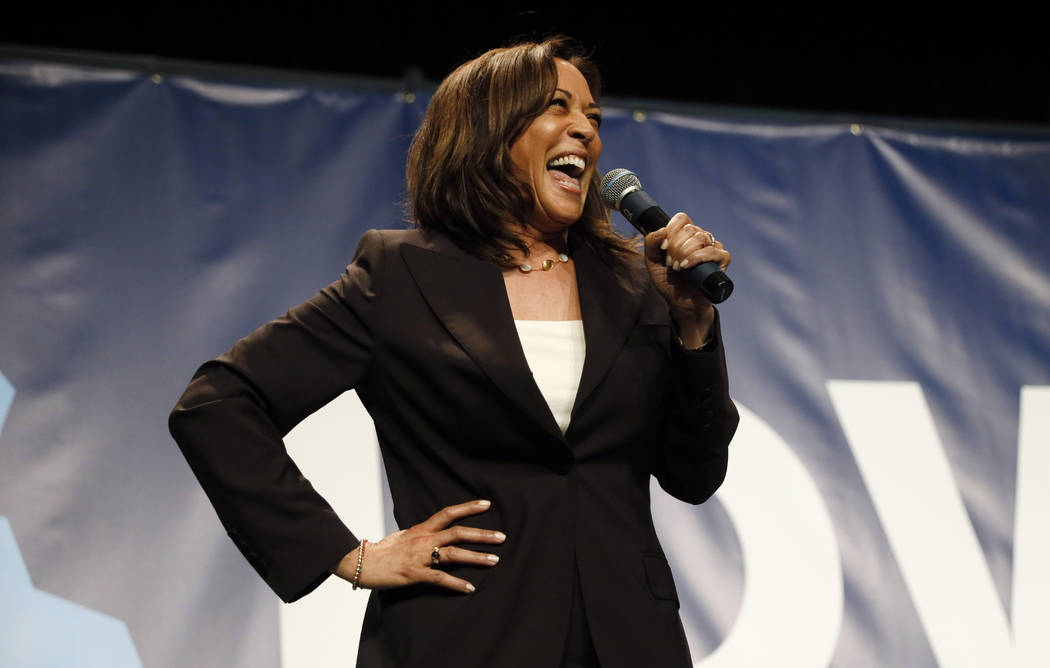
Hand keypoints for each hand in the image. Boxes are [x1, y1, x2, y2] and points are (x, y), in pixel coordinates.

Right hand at [333, 499, 504, 593]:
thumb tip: (436, 532)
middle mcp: (423, 539)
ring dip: (476, 557)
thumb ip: (422, 534)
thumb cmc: (383, 551)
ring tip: (494, 560)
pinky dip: (456, 583)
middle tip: (501, 537)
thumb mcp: (404, 535)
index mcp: (422, 529)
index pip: (448, 512)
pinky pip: (439, 578)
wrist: (361, 562)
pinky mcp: (414, 574)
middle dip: (481, 534)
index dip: (468, 507)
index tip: (487, 504)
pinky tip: (469, 587)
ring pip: (453, 554)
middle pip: (458, 533)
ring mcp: (420, 556)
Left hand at [644, 213, 730, 345]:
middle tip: (670, 263)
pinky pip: (714, 251)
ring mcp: (713, 248)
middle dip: (675, 246)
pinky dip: (697, 258)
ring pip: (701, 237)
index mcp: (686, 235)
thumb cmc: (669, 282)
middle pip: (690, 228)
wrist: (681, 304)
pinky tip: (686, 267)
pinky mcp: (722, 261)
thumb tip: (661, 231)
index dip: (671, 230)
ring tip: (677, 268)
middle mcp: (701, 238)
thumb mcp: (652, 262)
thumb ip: (651, 243)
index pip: (682, 219)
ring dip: (684, 252)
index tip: (663, 247)